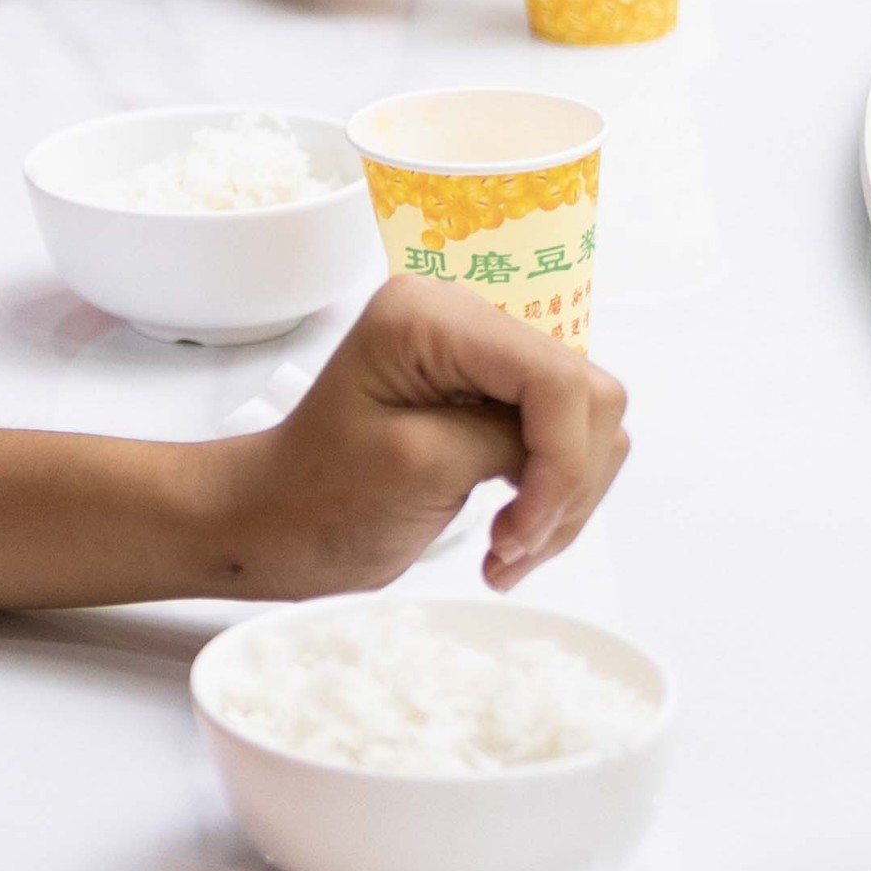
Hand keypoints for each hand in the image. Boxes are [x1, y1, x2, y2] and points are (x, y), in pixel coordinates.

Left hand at [187, 277, 627, 597]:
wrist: (279, 526)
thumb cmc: (321, 495)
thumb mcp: (419, 463)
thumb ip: (509, 440)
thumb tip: (575, 442)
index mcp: (429, 315)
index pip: (553, 379)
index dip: (562, 461)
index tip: (524, 530)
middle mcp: (464, 322)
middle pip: (586, 398)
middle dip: (567, 484)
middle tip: (514, 548)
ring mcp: (484, 364)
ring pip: (591, 428)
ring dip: (566, 503)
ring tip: (507, 556)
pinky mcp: (496, 406)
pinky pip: (570, 448)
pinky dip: (556, 505)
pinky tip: (512, 545)